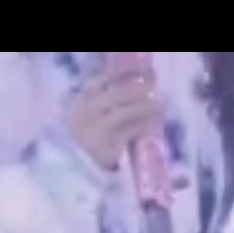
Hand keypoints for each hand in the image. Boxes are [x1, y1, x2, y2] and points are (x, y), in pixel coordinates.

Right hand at [62, 58, 163, 172]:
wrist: (73, 163)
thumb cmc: (84, 133)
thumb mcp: (89, 110)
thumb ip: (105, 96)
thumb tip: (135, 81)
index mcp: (83, 96)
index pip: (105, 77)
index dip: (126, 71)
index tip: (144, 69)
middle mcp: (88, 109)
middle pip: (118, 93)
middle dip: (139, 88)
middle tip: (155, 86)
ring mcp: (97, 128)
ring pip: (125, 112)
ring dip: (146, 107)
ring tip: (160, 105)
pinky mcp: (107, 146)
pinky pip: (130, 132)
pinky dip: (145, 126)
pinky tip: (155, 123)